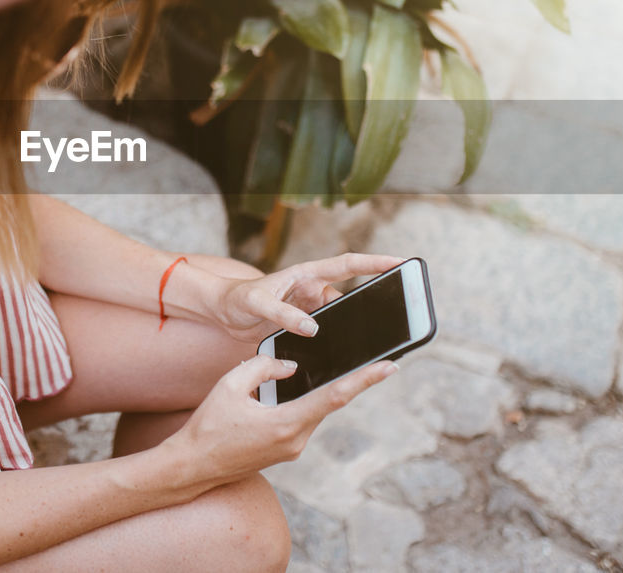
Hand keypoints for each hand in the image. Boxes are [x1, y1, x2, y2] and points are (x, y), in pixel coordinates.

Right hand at [161, 355, 397, 490]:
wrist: (192, 467)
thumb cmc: (208, 426)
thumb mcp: (230, 384)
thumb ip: (263, 366)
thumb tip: (289, 366)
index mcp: (286, 424)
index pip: (335, 396)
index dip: (365, 380)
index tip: (390, 367)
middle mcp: (295, 440)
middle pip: (327, 402)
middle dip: (344, 380)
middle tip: (368, 358)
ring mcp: (291, 449)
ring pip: (312, 410)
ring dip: (315, 391)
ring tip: (312, 369)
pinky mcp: (285, 451)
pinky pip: (301, 420)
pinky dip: (301, 403)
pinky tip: (290, 392)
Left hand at [206, 253, 403, 341]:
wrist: (222, 312)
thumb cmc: (237, 298)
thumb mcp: (257, 303)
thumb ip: (282, 314)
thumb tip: (313, 328)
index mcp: (306, 274)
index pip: (348, 265)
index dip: (375, 263)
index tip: (400, 262)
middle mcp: (313, 290)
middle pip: (351, 298)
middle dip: (372, 306)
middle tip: (396, 317)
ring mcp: (310, 309)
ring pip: (341, 319)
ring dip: (352, 330)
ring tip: (369, 346)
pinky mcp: (304, 327)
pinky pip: (327, 335)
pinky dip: (334, 345)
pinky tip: (340, 359)